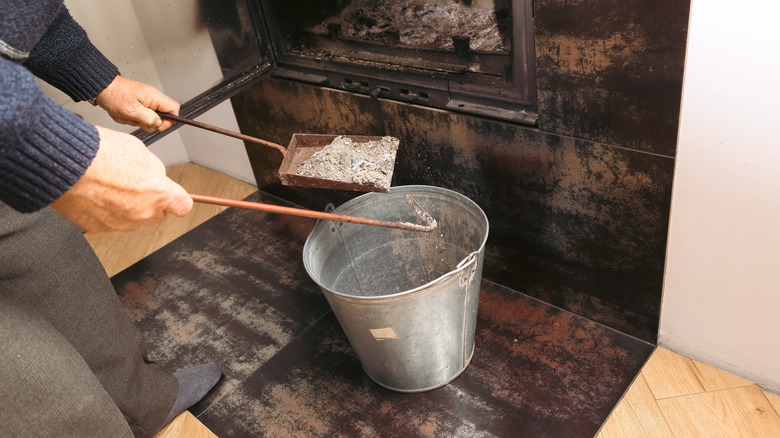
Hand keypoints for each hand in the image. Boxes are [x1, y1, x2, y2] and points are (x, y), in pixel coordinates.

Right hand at [51, 126, 192, 232]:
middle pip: (157, 214)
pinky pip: (110, 221)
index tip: (174, 197)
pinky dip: (106, 211)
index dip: (177, 200)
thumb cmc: (99, 153)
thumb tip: (156, 176)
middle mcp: (142, 213)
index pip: (183, 205)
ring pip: (133, 218)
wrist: (64, 163)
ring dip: (127, 207)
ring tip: (110, 185)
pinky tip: (97, 194)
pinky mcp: (99, 228)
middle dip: (150, 201)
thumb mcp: (139, 150)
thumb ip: (153, 169)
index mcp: (158, 193)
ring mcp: (120, 223)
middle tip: (134, 184)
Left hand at [95, 76, 179, 131]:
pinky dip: (135, 119)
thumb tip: (159, 123)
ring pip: (151, 119)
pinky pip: (142, 117)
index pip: (174, 108)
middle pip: (163, 116)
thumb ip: (148, 119)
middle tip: (138, 120)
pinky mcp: (140, 105)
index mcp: (153, 96)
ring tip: (129, 116)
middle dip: (150, 123)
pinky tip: (127, 115)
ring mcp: (146, 102)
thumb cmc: (114, 95)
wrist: (102, 88)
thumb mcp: (131, 110)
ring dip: (140, 122)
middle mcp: (152, 98)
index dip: (170, 120)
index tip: (158, 125)